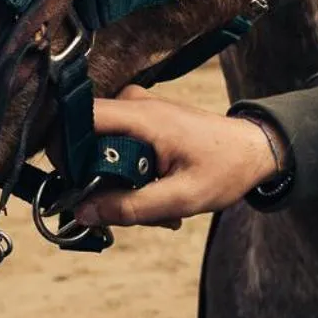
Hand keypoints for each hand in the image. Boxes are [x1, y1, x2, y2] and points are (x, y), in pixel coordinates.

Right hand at [71, 86, 284, 228]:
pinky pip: (115, 148)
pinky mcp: (140, 120)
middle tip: (125, 210)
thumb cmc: (226, 168)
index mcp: (141, 116)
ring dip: (117, 184)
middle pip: (84, 140)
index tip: (73, 187)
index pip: (77, 120)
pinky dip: (129, 176)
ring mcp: (136, 110)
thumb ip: (130, 208)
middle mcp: (133, 104)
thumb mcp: (180, 198)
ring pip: (99, 149)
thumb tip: (82, 213)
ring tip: (154, 205)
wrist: (254, 149)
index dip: (63, 153)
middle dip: (97, 181)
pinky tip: (156, 192)